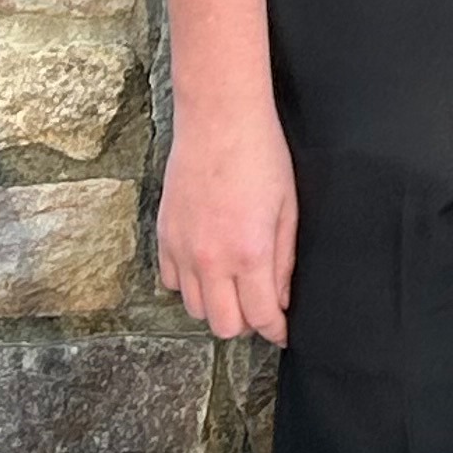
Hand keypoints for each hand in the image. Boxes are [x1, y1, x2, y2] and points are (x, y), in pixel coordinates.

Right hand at [156, 107, 297, 344]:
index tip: (281, 331)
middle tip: (260, 305)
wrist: (219, 120)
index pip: (260, 317)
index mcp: (250, 253)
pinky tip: (207, 266)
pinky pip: (172, 282)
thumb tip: (280, 299)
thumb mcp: (288, 209)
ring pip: (194, 309)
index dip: (274, 331)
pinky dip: (190, 284)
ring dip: (217, 305)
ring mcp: (182, 250)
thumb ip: (284, 260)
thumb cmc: (262, 157)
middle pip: (223, 325)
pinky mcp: (164, 237)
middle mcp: (212, 260)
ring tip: (235, 284)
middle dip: (246, 322)